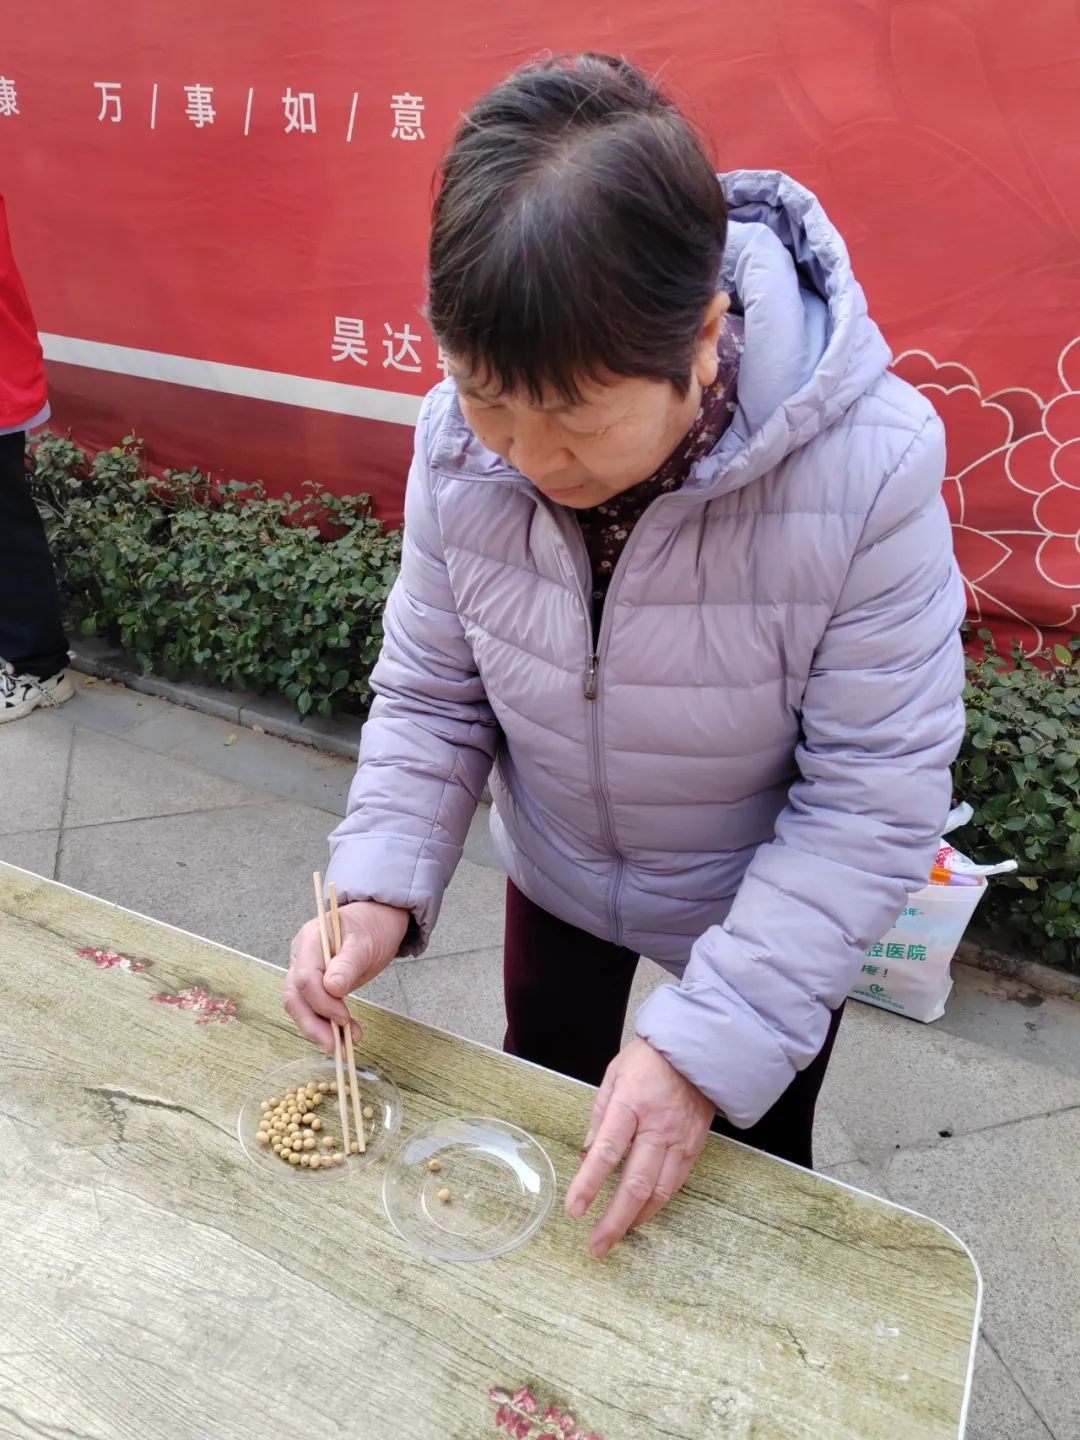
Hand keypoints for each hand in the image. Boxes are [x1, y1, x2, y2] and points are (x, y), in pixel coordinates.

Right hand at [283, 899, 409, 1052]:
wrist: (377, 921)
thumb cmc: (371, 926)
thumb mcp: (365, 942)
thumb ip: (348, 963)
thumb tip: (332, 989)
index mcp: (310, 939)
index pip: (305, 977)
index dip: (322, 1002)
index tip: (344, 1017)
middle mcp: (301, 956)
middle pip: (295, 997)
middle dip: (313, 1024)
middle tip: (336, 1045)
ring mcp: (305, 971)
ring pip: (301, 1007)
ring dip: (321, 1029)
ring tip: (345, 1047)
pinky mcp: (315, 986)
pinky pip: (314, 1009)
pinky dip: (328, 1025)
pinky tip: (346, 1036)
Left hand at [565, 1037, 714, 1257]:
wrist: (698, 1050)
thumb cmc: (649, 1060)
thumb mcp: (614, 1076)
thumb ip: (599, 1116)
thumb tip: (587, 1155)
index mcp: (631, 1104)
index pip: (607, 1151)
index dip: (589, 1184)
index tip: (574, 1210)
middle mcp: (657, 1126)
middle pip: (635, 1183)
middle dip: (614, 1220)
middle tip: (596, 1246)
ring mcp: (679, 1139)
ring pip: (659, 1192)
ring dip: (636, 1219)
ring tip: (615, 1236)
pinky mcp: (695, 1147)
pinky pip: (675, 1184)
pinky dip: (657, 1204)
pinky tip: (641, 1213)